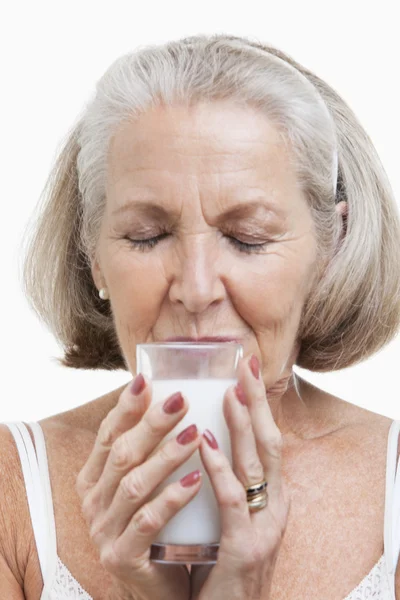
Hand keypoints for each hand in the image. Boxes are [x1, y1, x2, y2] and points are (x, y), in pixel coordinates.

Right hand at [76, 375, 202, 599]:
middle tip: (181, 399)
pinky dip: (171, 499)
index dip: (126, 406)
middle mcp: (93, 502)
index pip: (108, 434)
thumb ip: (149, 448)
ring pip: (134, 484)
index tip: (148, 380)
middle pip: (122, 454)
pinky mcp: (122, 556)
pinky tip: (195, 481)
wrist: (159, 585)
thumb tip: (171, 393)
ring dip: (166, 456)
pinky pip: (147, 522)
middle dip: (152, 423)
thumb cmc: (158, 523)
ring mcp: (104, 531)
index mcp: (94, 478)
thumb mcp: (146, 482)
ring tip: (195, 434)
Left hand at [190, 354, 290, 599]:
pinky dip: (217, 468)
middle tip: (245, 366)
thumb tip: (206, 434)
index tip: (247, 369)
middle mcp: (274, 506)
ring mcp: (263, 527)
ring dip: (242, 425)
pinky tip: (203, 442)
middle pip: (269, 443)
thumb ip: (231, 481)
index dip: (260, 404)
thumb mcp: (235, 516)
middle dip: (258, 402)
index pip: (269, 440)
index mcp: (272, 496)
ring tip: (229, 392)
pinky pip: (230, 500)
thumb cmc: (225, 562)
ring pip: (254, 464)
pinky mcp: (243, 549)